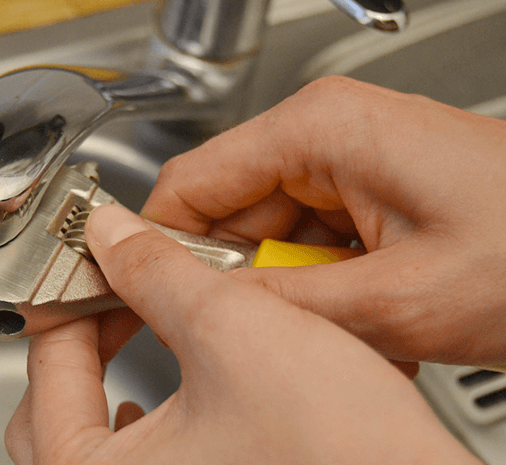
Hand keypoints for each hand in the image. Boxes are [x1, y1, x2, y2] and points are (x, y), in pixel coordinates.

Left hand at [5, 205, 478, 464]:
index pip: (46, 369)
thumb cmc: (338, 450)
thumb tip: (113, 234)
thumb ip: (158, 272)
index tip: (93, 269)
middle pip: (49, 416)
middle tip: (113, 302)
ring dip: (108, 386)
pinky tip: (182, 398)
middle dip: (81, 349)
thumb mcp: (233, 331)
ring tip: (142, 341)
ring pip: (89, 443)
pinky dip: (147, 423)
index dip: (72, 302)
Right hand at [142, 76, 505, 366]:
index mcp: (320, 129)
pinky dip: (316, 288)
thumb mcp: (396, 299)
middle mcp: (327, 136)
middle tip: (249, 332)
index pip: (190, 180)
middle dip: (232, 277)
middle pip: (226, 211)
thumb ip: (281, 304)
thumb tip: (203, 306)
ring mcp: (348, 164)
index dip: (155, 240)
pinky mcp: (368, 194)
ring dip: (284, 290)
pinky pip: (308, 243)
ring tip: (334, 328)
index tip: (139, 290)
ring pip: (266, 235)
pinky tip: (355, 317)